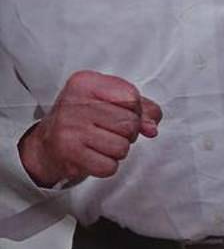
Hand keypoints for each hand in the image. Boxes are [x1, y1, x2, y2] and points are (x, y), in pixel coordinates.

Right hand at [18, 71, 161, 188]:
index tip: (122, 113)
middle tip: (110, 132)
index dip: (136, 110)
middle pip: (130, 123)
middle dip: (129, 133)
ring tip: (100, 143)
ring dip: (118, 150)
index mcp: (86, 82)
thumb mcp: (111, 101)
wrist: (47, 143)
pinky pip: (109, 166)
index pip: (132, 96)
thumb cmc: (85, 119)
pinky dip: (107, 165)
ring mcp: (70, 128)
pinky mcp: (68, 153)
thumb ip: (142, 108)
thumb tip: (152, 128)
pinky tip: (93, 156)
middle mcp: (75, 102)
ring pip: (122, 147)